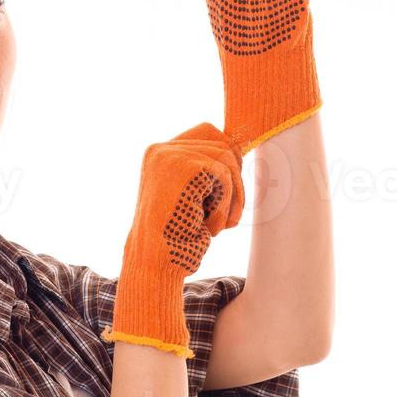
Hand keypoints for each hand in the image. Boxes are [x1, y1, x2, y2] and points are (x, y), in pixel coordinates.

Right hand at [102, 121, 244, 358]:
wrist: (155, 263)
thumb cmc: (174, 239)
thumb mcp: (189, 198)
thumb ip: (205, 173)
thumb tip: (241, 146)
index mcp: (157, 155)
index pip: (206, 132)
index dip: (227, 156)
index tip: (231, 188)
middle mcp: (160, 149)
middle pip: (221, 140)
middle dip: (234, 177)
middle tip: (229, 215)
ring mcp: (170, 155)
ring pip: (228, 157)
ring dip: (233, 195)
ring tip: (220, 226)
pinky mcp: (186, 165)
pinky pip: (226, 175)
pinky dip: (227, 204)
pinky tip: (210, 228)